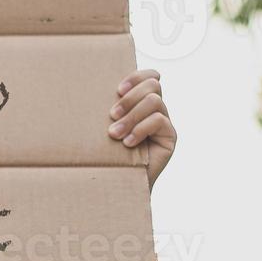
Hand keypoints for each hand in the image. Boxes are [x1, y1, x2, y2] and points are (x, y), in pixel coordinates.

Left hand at [109, 69, 175, 187]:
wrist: (118, 183)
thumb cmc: (107, 154)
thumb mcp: (105, 127)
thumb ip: (109, 110)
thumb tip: (91, 89)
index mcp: (141, 103)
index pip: (150, 77)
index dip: (137, 77)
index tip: (117, 90)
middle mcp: (156, 110)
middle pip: (152, 85)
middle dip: (130, 98)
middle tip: (112, 115)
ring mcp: (165, 123)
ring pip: (154, 102)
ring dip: (131, 116)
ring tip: (115, 134)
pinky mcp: (170, 137)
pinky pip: (159, 121)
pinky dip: (140, 129)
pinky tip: (128, 143)